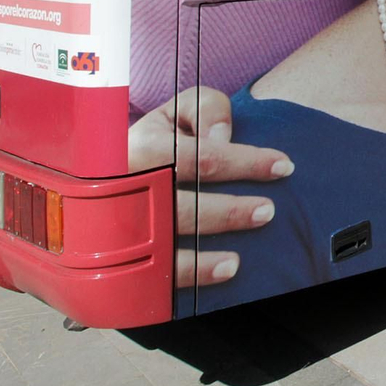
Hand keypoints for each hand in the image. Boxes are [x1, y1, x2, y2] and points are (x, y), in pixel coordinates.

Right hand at [128, 87, 293, 286]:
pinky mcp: (115, 255)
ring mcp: (115, 224)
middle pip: (182, 206)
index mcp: (140, 147)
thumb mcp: (176, 112)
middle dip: (228, 212)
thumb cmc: (154, 141)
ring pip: (163, 244)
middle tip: (267, 211)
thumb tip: (222, 136)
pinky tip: (218, 274)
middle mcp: (122, 188)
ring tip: (237, 261)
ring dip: (203, 258)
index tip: (283, 166)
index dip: (246, 162)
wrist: (101, 175)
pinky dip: (186, 277)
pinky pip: (150, 273)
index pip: (201, 157)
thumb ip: (206, 108)